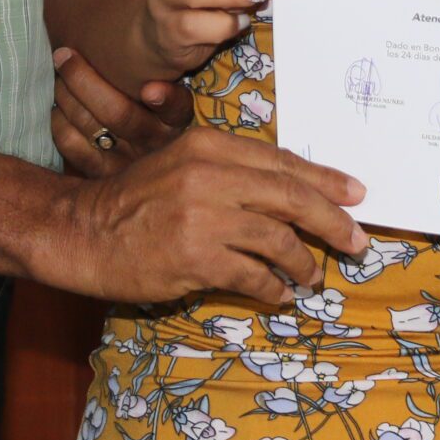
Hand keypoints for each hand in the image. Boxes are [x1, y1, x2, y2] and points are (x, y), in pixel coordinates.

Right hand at [44, 125, 369, 307]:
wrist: (83, 232)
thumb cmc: (136, 199)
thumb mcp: (182, 163)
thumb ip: (231, 171)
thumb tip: (291, 192)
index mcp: (210, 145)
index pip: (283, 162)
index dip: (325, 180)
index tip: (356, 194)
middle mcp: (210, 175)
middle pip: (291, 197)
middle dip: (331, 220)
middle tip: (356, 241)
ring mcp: (203, 217)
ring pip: (277, 240)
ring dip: (303, 262)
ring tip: (313, 276)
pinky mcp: (195, 258)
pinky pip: (252, 275)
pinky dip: (273, 288)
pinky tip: (280, 295)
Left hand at [49, 46, 189, 179]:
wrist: (144, 170)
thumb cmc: (152, 112)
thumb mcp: (166, 92)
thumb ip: (156, 69)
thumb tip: (133, 17)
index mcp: (176, 120)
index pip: (177, 107)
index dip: (164, 99)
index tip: (150, 89)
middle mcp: (156, 144)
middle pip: (118, 113)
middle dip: (83, 79)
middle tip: (63, 55)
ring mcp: (128, 164)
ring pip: (91, 126)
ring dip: (66, 96)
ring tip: (58, 77)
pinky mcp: (101, 177)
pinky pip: (72, 146)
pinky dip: (59, 123)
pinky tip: (58, 109)